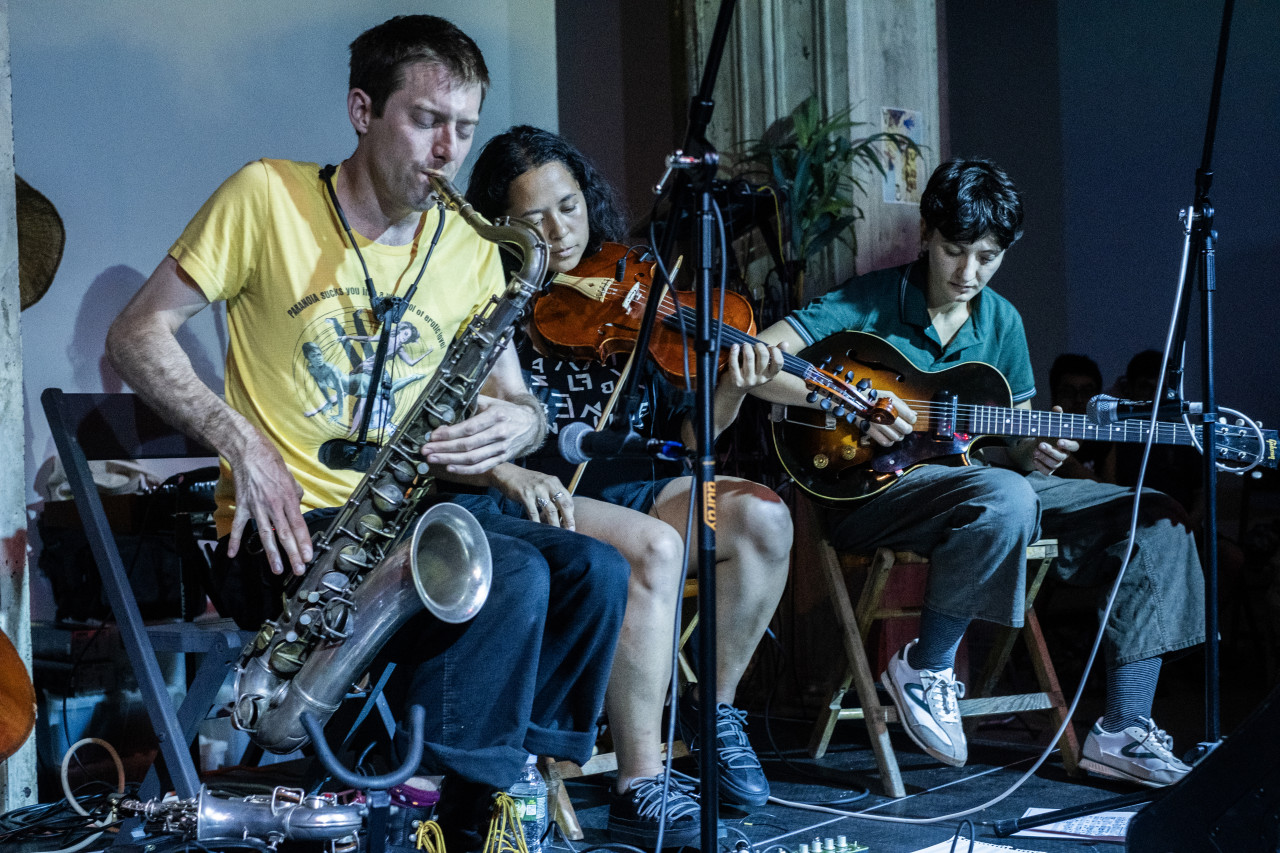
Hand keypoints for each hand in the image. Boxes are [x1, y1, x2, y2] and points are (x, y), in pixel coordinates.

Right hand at [226, 432, 312, 575]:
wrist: (249, 452)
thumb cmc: (271, 463)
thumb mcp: (291, 478)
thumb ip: (296, 495)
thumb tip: (298, 506)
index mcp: (289, 499)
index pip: (299, 525)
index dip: (304, 542)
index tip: (308, 556)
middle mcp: (274, 505)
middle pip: (285, 534)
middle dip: (292, 554)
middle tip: (298, 569)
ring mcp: (257, 507)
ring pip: (266, 534)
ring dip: (272, 554)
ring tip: (276, 569)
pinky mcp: (243, 506)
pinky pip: (240, 526)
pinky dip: (236, 540)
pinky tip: (233, 554)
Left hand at [421, 394, 539, 474]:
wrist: (531, 425)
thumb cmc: (507, 411)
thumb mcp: (492, 402)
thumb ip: (472, 403)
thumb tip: (447, 408)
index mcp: (496, 416)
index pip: (469, 428)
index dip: (449, 434)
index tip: (432, 436)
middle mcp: (499, 434)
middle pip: (467, 445)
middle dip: (444, 449)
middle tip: (426, 450)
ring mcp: (501, 449)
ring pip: (472, 458)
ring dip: (450, 460)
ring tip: (432, 459)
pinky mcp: (502, 459)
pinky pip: (481, 467)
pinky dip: (465, 470)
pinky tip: (450, 467)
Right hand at [491, 465, 574, 529]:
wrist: (508, 474)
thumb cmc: (527, 482)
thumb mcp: (543, 483)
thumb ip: (553, 495)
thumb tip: (561, 514)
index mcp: (554, 482)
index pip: (568, 499)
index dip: (571, 513)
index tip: (571, 524)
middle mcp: (548, 485)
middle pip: (563, 505)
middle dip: (568, 520)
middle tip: (570, 531)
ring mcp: (537, 490)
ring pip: (550, 511)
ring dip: (554, 524)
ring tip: (556, 533)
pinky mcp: (525, 495)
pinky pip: (534, 512)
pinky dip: (537, 522)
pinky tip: (539, 529)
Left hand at [723, 341, 784, 392]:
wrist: (734, 390)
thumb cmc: (751, 372)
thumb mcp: (764, 366)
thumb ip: (775, 355)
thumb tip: (785, 343)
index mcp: (770, 375)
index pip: (778, 362)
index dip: (775, 351)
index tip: (770, 347)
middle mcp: (761, 379)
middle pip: (763, 356)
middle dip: (759, 346)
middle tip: (755, 344)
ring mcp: (748, 381)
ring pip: (749, 358)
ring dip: (747, 347)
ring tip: (745, 345)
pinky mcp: (736, 381)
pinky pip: (734, 364)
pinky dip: (734, 353)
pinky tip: (735, 346)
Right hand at [854, 391, 916, 447]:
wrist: (851, 400)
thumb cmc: (872, 397)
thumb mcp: (888, 395)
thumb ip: (902, 404)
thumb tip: (914, 415)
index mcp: (892, 403)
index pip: (911, 418)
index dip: (912, 420)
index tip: (908, 420)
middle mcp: (885, 414)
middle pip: (906, 429)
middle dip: (906, 429)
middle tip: (903, 427)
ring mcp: (877, 423)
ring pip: (897, 437)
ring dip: (898, 436)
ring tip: (894, 431)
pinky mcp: (870, 431)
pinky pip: (886, 443)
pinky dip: (889, 442)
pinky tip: (887, 436)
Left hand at [1019, 405, 1080, 473]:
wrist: (1040, 442)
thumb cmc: (1050, 431)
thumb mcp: (1052, 423)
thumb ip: (1056, 416)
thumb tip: (1057, 408)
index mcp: (1069, 443)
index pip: (1075, 446)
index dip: (1068, 444)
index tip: (1059, 441)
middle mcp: (1065, 454)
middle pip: (1062, 457)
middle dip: (1051, 451)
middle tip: (1040, 445)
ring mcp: (1058, 462)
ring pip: (1055, 464)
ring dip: (1044, 458)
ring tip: (1035, 450)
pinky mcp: (1050, 468)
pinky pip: (1047, 472)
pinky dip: (1040, 467)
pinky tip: (1034, 459)